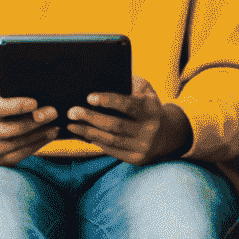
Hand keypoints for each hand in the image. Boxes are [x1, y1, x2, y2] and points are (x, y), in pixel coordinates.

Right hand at [0, 90, 59, 166]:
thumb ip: (12, 97)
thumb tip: (41, 99)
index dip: (16, 106)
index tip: (35, 102)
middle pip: (11, 129)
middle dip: (35, 122)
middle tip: (53, 113)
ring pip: (17, 144)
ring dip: (39, 135)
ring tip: (55, 125)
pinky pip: (20, 154)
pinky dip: (37, 144)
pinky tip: (49, 135)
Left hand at [67, 78, 192, 165]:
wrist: (167, 134)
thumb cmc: (147, 106)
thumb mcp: (145, 91)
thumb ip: (129, 84)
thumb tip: (100, 79)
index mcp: (151, 109)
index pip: (128, 105)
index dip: (108, 100)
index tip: (89, 97)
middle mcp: (149, 129)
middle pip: (115, 125)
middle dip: (91, 117)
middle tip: (72, 111)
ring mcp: (143, 146)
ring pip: (110, 139)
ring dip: (87, 132)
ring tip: (71, 124)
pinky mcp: (136, 159)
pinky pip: (111, 150)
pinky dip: (95, 141)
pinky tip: (82, 134)